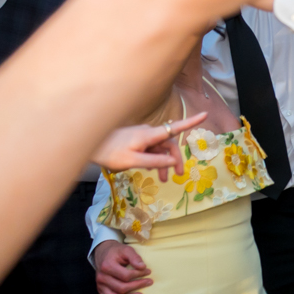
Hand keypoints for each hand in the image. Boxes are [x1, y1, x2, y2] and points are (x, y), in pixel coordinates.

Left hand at [90, 114, 204, 180]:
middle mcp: (147, 132)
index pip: (174, 128)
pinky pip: (150, 148)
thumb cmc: (109, 153)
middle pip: (168, 143)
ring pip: (159, 148)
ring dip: (163, 162)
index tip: (205, 115)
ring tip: (162, 178)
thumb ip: (154, 161)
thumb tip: (174, 161)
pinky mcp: (135, 140)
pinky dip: (154, 158)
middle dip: (174, 158)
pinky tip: (149, 169)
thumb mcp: (132, 161)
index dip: (191, 122)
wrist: (88, 144)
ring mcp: (141, 136)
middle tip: (176, 175)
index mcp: (148, 135)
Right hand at [93, 241, 151, 293]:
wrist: (103, 252)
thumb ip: (134, 257)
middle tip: (149, 282)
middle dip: (137, 286)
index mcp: (107, 266)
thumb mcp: (126, 250)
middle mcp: (102, 277)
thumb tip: (143, 267)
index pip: (126, 275)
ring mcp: (100, 285)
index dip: (139, 274)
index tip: (148, 271)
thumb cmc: (116, 252)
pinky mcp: (100, 290)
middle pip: (121, 287)